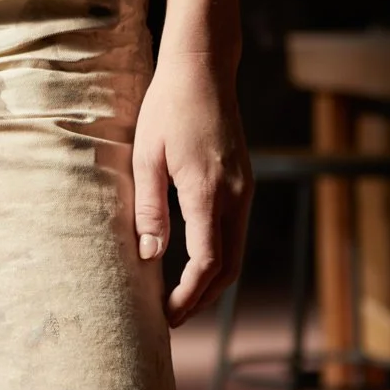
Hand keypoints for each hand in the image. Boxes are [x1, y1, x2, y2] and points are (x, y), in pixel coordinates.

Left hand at [132, 52, 251, 327]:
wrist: (203, 70)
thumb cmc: (166, 107)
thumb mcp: (145, 156)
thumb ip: (149, 207)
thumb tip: (150, 255)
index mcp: (207, 190)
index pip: (207, 261)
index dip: (188, 294)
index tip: (165, 315)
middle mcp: (235, 195)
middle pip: (227, 266)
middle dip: (201, 299)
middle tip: (171, 320)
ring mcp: (244, 189)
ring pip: (235, 252)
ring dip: (212, 282)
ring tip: (180, 301)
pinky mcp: (243, 182)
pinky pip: (235, 232)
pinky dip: (219, 258)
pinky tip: (195, 266)